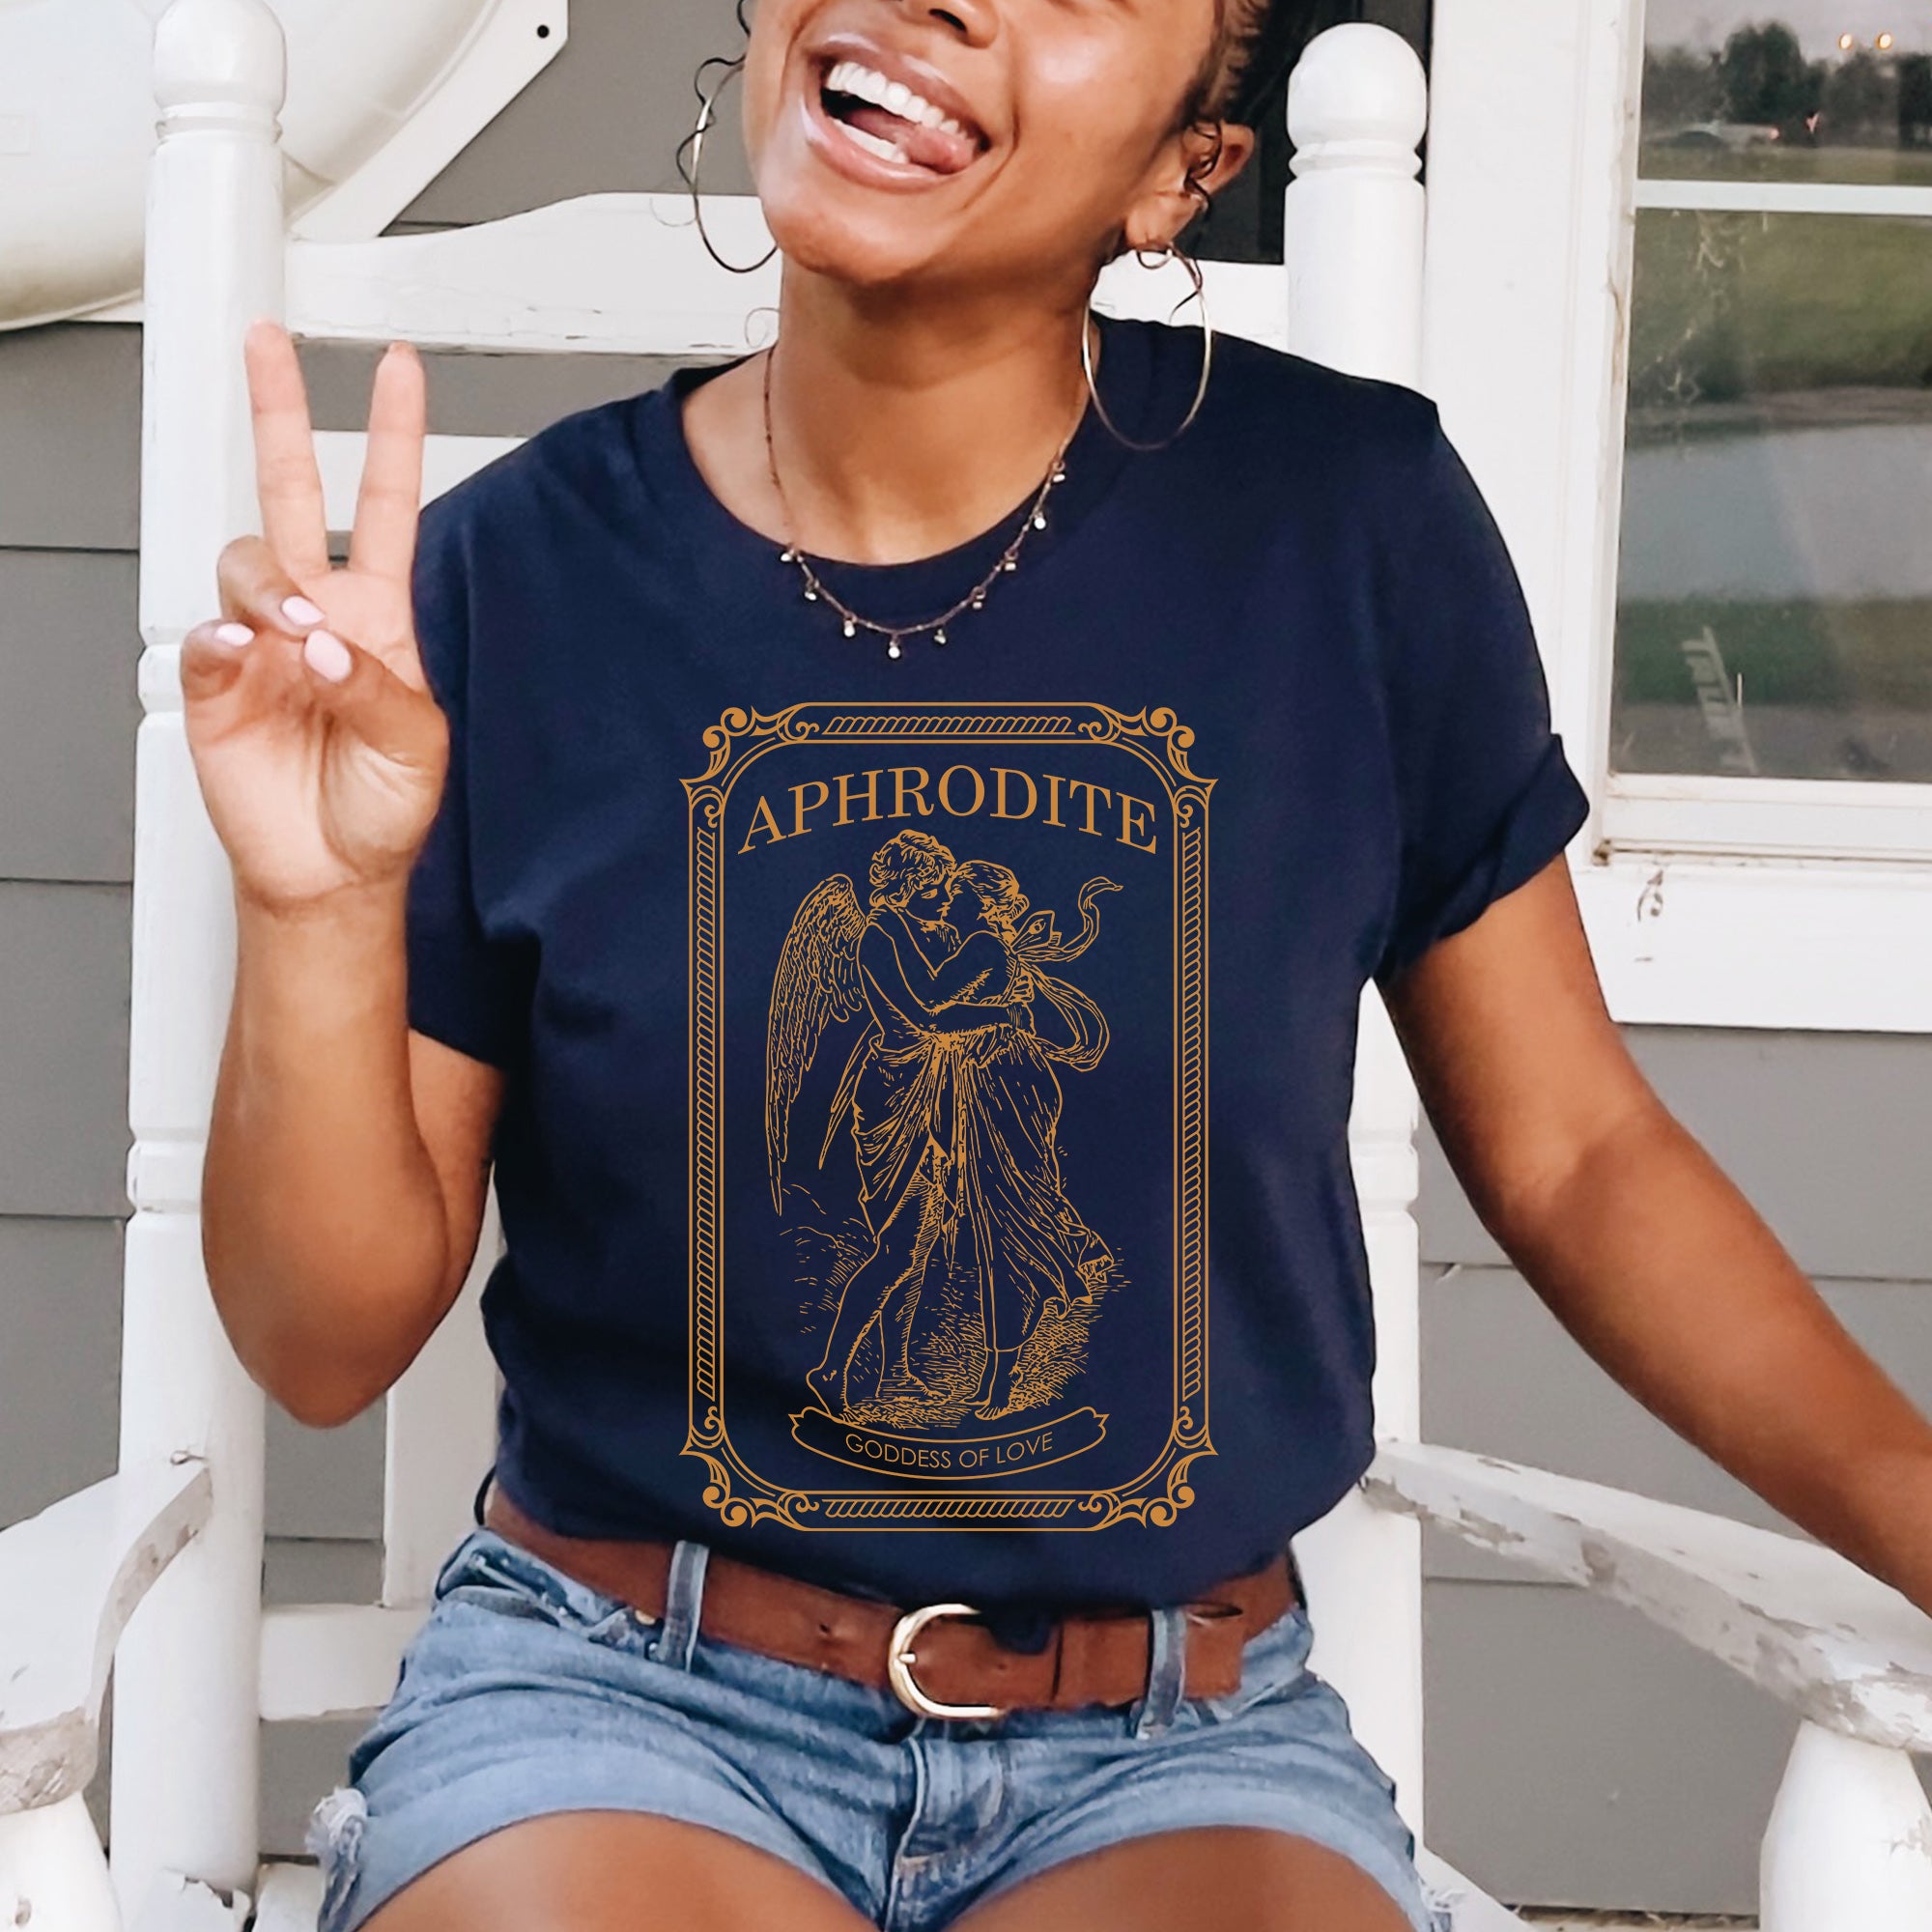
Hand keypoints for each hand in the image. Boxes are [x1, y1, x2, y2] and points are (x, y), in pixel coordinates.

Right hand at [180, 318, 449, 915]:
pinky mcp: (213, 681)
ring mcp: (261, 642)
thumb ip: (378, 687)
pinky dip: (221, 637)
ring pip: (245, 561)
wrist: (334, 871)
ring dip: (270, 586)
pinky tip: (245, 654)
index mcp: (380, 616)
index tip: (398, 371)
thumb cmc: (384, 806)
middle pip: (291, 492)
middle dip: (280, 414)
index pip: (387, 506)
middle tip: (270, 348)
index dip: (394, 437)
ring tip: (296, 636)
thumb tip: (323, 644)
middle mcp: (317, 614)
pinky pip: (201, 635)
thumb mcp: (417, 745)